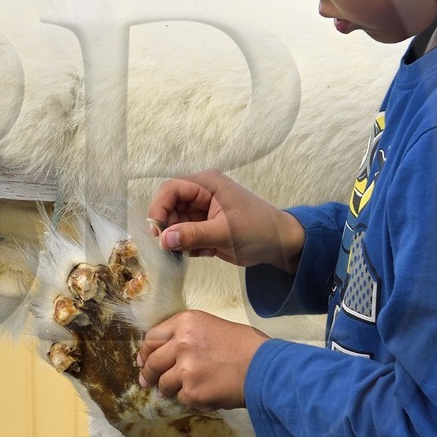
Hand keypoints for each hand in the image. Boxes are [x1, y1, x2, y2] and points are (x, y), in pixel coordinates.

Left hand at [137, 310, 268, 410]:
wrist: (265, 368)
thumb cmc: (247, 345)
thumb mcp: (213, 326)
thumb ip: (187, 335)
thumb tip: (167, 352)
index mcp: (186, 323)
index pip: (152, 337)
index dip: (146, 351)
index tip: (144, 360)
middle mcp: (181, 343)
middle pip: (152, 361)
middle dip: (148, 373)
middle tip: (147, 381)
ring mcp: (184, 370)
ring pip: (163, 383)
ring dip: (167, 389)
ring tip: (177, 390)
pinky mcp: (192, 392)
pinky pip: (181, 398)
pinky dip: (189, 399)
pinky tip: (203, 394)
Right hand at [147, 169, 304, 270]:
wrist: (280, 244)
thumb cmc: (258, 230)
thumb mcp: (226, 232)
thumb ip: (194, 234)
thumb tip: (164, 239)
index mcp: (207, 183)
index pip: (171, 189)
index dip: (159, 208)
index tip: (157, 233)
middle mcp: (201, 193)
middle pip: (169, 206)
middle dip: (167, 227)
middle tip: (169, 248)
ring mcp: (201, 211)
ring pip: (174, 223)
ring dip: (177, 239)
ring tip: (193, 252)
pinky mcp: (203, 227)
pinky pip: (184, 235)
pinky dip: (188, 246)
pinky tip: (206, 252)